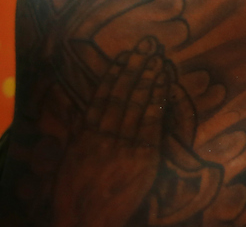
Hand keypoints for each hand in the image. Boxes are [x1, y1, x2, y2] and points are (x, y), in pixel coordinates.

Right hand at [51, 37, 168, 226]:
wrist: (87, 221)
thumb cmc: (78, 196)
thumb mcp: (74, 162)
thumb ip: (83, 136)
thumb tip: (88, 115)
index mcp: (84, 137)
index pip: (100, 98)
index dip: (113, 75)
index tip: (123, 56)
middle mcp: (102, 136)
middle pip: (120, 95)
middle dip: (135, 67)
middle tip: (147, 44)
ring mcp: (122, 145)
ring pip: (136, 104)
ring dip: (149, 78)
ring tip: (159, 56)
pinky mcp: (141, 156)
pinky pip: (151, 121)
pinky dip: (158, 99)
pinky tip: (165, 83)